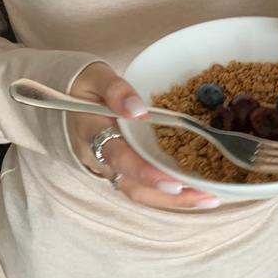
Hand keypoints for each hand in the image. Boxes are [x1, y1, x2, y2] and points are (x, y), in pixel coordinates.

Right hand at [66, 62, 221, 209]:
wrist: (68, 99)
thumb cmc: (86, 86)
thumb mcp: (96, 76)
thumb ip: (115, 90)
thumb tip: (139, 111)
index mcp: (92, 132)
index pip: (117, 157)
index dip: (143, 171)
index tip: (172, 180)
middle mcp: (100, 158)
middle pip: (133, 186)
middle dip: (168, 195)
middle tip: (204, 195)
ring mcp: (109, 169)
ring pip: (140, 193)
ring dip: (174, 200)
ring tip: (209, 198)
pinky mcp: (120, 171)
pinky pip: (143, 188)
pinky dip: (169, 193)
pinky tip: (197, 191)